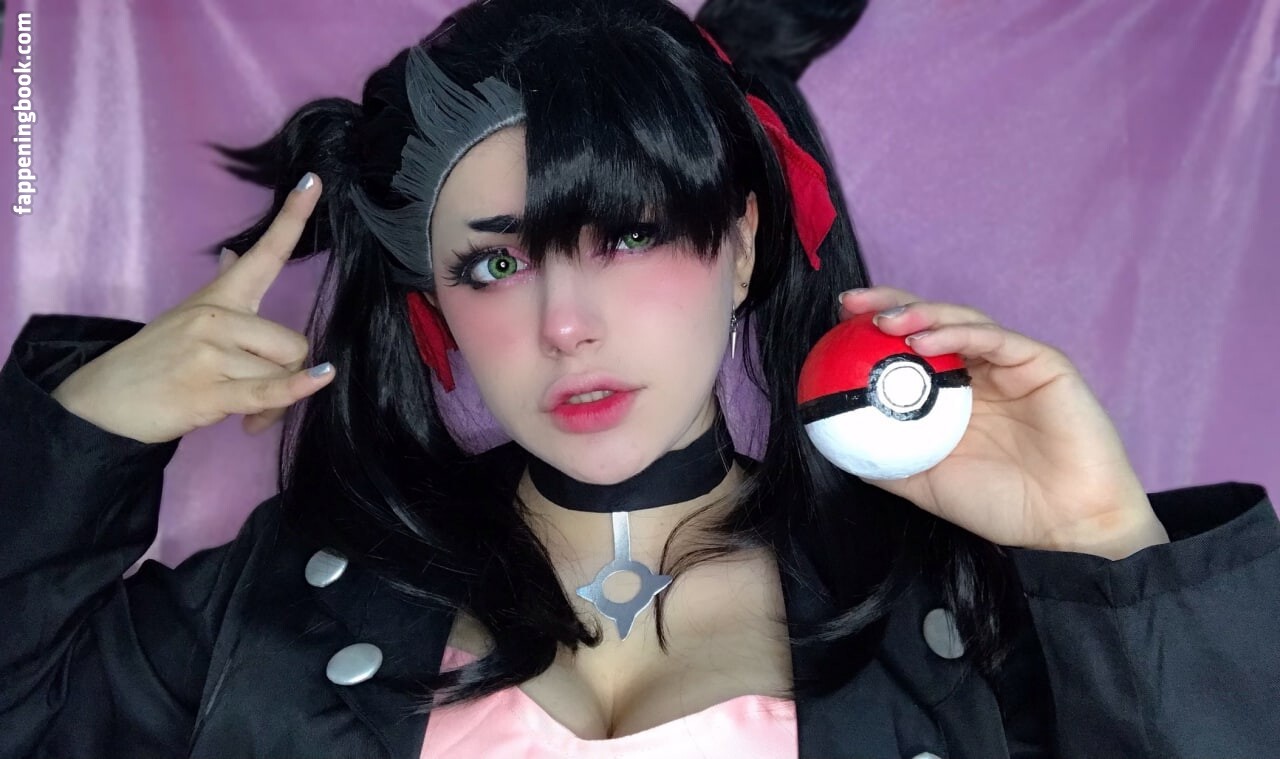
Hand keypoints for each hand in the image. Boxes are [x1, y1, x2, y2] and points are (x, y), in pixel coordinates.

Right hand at [50, 173, 334, 443]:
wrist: (101, 401)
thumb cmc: (153, 360)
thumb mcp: (186, 316)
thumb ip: (221, 287)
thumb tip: (234, 253)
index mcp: (218, 298)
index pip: (263, 254)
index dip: (292, 218)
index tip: (314, 181)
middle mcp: (216, 318)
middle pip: (292, 343)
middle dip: (287, 373)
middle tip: (261, 393)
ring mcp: (210, 353)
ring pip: (281, 373)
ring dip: (275, 405)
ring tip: (247, 416)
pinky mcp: (207, 391)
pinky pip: (267, 390)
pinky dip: (295, 391)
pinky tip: (320, 379)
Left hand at [838, 286, 1167, 558]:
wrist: (1065, 528)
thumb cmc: (1002, 506)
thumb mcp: (925, 483)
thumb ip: (885, 460)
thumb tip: (836, 443)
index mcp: (955, 395)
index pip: (910, 348)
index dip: (874, 330)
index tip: (836, 324)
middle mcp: (981, 372)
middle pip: (932, 323)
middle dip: (889, 304)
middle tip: (850, 304)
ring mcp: (1011, 364)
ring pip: (961, 322)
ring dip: (920, 314)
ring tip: (883, 320)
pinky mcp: (1042, 363)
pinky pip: (996, 339)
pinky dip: (958, 334)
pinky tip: (922, 342)